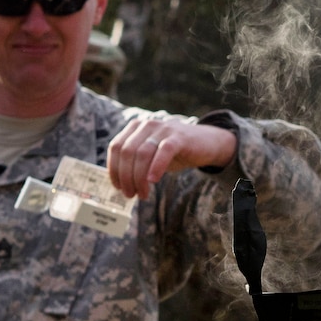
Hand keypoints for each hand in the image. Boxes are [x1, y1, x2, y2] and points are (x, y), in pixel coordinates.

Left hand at [107, 116, 237, 198]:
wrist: (207, 143)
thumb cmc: (176, 152)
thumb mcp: (152, 155)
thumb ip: (136, 163)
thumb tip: (121, 185)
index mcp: (136, 127)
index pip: (116, 147)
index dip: (114, 169)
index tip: (118, 187)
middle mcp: (147, 125)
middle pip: (127, 152)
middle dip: (126, 177)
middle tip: (130, 194)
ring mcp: (163, 129)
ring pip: (142, 154)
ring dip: (139, 178)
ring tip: (143, 194)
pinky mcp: (178, 137)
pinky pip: (163, 152)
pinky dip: (155, 168)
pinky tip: (153, 181)